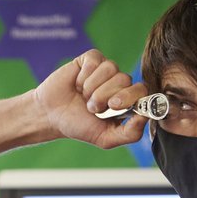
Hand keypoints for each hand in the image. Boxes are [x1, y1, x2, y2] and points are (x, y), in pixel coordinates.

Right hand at [33, 49, 148, 149]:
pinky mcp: (91, 59)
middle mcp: (119, 82)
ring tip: (83, 96)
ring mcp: (105, 69)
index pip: (142, 91)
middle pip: (125, 79)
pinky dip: (83, 76)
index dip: (130, 96)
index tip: (113, 106)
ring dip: (92, 87)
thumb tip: (146, 117)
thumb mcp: (105, 138)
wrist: (50, 115)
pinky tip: (77, 84)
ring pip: (110, 68)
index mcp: (127, 100)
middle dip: (105, 95)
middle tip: (92, 106)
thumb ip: (130, 134)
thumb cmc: (78, 125)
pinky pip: (95, 61)